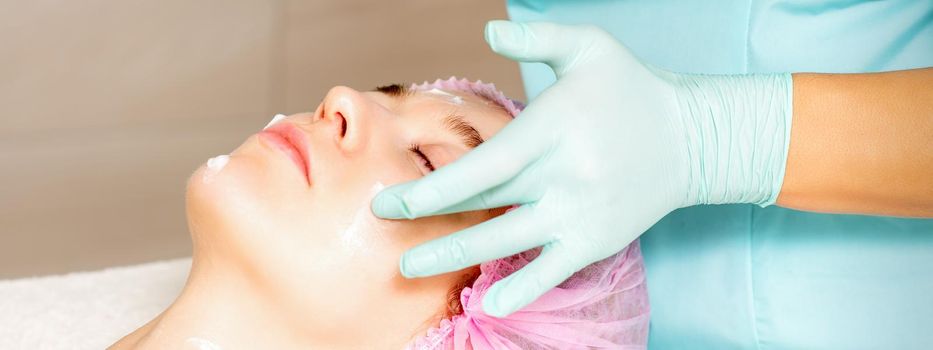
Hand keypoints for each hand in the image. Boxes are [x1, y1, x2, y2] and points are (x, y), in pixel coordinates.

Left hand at [371, 21, 790, 316]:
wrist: (694, 140)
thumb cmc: (632, 89)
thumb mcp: (590, 47)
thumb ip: (539, 37)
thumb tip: (488, 30)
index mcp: (554, 130)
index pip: (484, 166)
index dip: (435, 187)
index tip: (392, 198)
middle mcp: (564, 176)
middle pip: (485, 203)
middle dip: (428, 217)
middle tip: (381, 222)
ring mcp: (580, 214)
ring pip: (508, 240)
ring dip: (455, 255)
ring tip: (408, 266)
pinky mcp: (596, 240)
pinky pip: (553, 271)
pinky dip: (522, 289)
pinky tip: (489, 303)